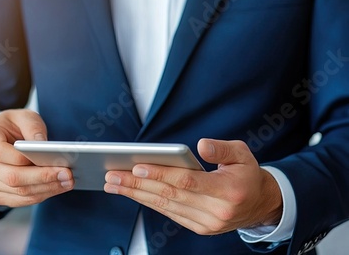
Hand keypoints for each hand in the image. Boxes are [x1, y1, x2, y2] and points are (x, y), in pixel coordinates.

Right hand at [0, 109, 73, 206]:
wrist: (0, 138)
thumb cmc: (13, 126)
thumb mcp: (24, 116)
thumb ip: (32, 127)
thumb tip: (42, 145)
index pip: (2, 154)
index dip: (28, 160)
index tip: (55, 161)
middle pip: (12, 178)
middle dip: (43, 178)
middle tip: (68, 175)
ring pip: (17, 192)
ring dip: (46, 190)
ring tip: (67, 182)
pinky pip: (19, 201)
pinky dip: (40, 195)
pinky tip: (56, 188)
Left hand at [104, 139, 282, 234]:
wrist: (261, 204)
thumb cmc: (247, 174)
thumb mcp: (243, 154)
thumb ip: (222, 148)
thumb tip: (200, 145)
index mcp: (228, 191)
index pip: (187, 182)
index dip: (160, 174)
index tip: (136, 167)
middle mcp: (216, 211)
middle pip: (169, 195)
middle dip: (137, 185)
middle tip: (112, 175)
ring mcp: (206, 223)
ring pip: (164, 206)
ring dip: (136, 195)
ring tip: (114, 184)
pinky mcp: (199, 227)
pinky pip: (169, 213)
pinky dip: (148, 202)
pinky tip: (132, 193)